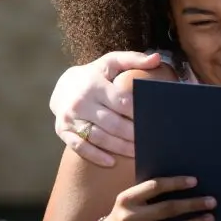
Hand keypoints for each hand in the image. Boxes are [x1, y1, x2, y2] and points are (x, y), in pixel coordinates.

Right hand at [50, 51, 161, 165]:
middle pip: (112, 123)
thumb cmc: (95, 74)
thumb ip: (134, 59)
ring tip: (138, 152)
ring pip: (99, 137)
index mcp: (94, 84)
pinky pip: (80, 147)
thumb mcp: (112, 62)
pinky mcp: (63, 131)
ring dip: (119, 147)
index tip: (153, 118)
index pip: (121, 101)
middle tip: (150, 140)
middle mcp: (81, 102)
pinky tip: (112, 162)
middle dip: (132, 133)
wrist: (63, 86)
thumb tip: (157, 58)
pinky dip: (96, 156)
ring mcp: (70, 118)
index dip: (138, 112)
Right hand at [98, 176, 215, 220]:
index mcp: (127, 198)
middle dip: (192, 205)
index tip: (195, 181)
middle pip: (167, 209)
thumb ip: (147, 193)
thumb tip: (182, 184)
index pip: (155, 186)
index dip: (176, 183)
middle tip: (212, 202)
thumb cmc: (123, 215)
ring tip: (209, 219)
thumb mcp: (129, 200)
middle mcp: (130, 217)